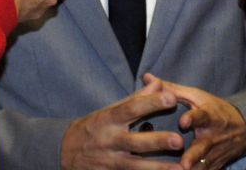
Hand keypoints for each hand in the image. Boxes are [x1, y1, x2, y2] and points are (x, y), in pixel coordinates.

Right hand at [60, 75, 183, 168]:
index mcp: (110, 119)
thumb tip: (159, 84)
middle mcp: (110, 141)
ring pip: (136, 167)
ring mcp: (109, 162)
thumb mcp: (111, 109)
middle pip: (136, 142)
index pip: (132, 108)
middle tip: (179, 140)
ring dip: (159, 169)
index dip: (151, 103)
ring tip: (181, 169)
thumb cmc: (94, 126)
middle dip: (157, 142)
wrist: (64, 151)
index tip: (171, 98)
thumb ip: (136, 98)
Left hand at [143, 74, 245, 169]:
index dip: (193, 118)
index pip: (201, 116)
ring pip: (204, 166)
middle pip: (203, 147)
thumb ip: (171, 89)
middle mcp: (212, 136)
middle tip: (183, 164)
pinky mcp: (216, 166)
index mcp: (208, 115)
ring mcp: (215, 153)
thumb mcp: (196, 96)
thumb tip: (146, 77)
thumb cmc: (213, 108)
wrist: (244, 127)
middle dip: (193, 156)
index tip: (183, 122)